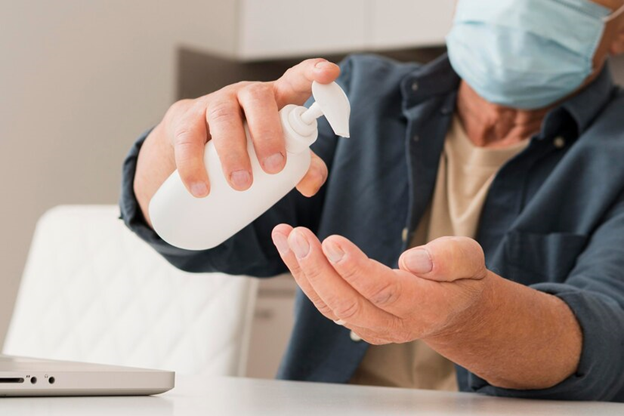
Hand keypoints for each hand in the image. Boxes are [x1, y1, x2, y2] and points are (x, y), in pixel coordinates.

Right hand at [161, 59, 339, 196]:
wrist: (197, 142)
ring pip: (222, 116)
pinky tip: (202, 188)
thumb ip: (303, 165)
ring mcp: (214, 104)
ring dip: (232, 152)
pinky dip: (193, 166)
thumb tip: (311, 184)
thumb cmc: (248, 143)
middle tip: (274, 168)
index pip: (296, 78)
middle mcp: (245, 94)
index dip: (313, 72)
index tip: (329, 73)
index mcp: (276, 97)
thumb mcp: (280, 150)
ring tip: (241, 183)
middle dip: (267, 133)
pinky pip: (188, 139)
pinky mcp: (186, 121)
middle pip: (257, 99)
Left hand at [270, 224, 490, 343]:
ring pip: (329, 305)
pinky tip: (290, 248)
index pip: (385, 292)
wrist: (452, 308)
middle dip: (318, 270)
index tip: (332, 242)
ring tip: (284, 235)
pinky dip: (304, 275)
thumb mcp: (469, 259)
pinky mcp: (356, 321)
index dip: (356, 270)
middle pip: (349, 304)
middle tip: (298, 236)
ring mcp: (373, 327)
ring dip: (303, 270)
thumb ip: (449, 259)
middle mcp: (395, 324)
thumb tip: (414, 261)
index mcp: (426, 307)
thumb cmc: (459, 278)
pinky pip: (324, 302)